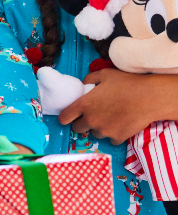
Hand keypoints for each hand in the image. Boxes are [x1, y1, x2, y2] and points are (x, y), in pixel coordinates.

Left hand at [59, 69, 177, 143]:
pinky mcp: (117, 137)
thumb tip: (84, 84)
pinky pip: (110, 139)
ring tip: (110, 118)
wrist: (150, 97)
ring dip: (99, 128)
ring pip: (95, 134)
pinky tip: (121, 124)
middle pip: (77, 129)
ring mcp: (104, 130)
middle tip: (92, 116)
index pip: (64, 118)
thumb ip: (90, 79)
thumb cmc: (127, 83)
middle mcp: (91, 120)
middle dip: (82, 123)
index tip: (70, 116)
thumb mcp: (106, 74)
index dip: (66, 117)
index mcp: (84, 105)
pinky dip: (114, 134)